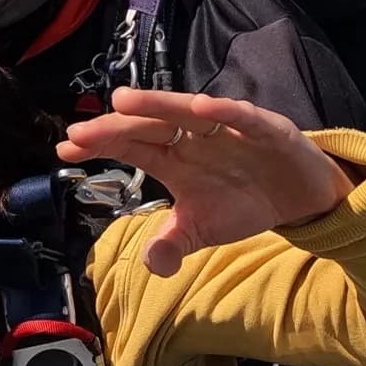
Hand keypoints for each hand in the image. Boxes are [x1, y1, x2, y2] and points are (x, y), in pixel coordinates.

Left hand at [55, 88, 353, 274]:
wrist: (300, 198)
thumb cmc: (243, 202)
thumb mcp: (203, 232)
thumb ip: (173, 244)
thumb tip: (151, 265)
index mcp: (175, 159)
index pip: (131, 146)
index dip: (101, 144)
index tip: (65, 148)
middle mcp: (195, 138)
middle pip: (150, 126)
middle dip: (116, 127)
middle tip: (82, 132)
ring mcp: (228, 130)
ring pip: (187, 113)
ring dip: (157, 105)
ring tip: (125, 100)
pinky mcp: (265, 128)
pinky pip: (242, 118)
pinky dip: (223, 112)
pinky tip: (201, 108)